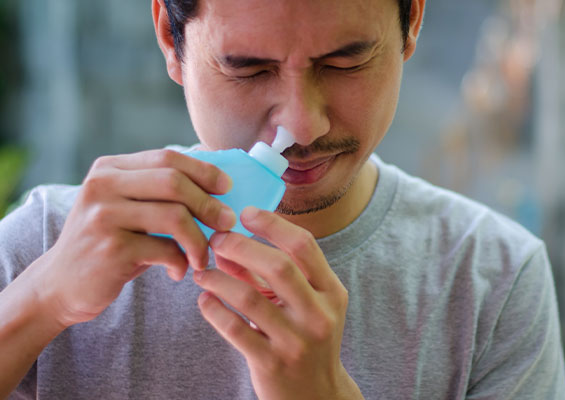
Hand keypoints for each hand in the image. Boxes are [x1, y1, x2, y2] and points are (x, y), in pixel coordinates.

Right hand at [32, 149, 235, 327]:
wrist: (60, 285)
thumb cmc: (110, 242)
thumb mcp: (127, 206)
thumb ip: (158, 187)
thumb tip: (213, 166)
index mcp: (109, 168)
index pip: (167, 157)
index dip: (204, 171)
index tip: (227, 187)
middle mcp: (102, 186)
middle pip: (174, 182)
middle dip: (209, 203)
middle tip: (227, 222)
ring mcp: (104, 216)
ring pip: (175, 216)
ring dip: (200, 239)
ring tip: (204, 256)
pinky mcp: (111, 249)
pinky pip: (165, 250)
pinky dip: (181, 262)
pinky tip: (179, 271)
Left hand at [193, 207, 362, 399]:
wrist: (316, 396)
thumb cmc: (307, 339)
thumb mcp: (303, 305)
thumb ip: (271, 275)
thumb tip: (229, 244)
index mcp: (331, 292)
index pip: (304, 246)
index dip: (273, 225)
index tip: (247, 213)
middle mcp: (318, 315)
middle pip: (279, 267)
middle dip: (241, 246)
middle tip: (217, 239)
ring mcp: (296, 341)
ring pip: (250, 298)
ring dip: (219, 278)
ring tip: (203, 272)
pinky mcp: (271, 363)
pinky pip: (234, 329)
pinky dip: (214, 309)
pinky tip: (205, 300)